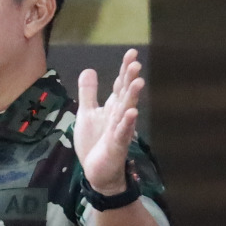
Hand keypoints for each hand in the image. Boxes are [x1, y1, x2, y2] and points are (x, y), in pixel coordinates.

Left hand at [73, 48, 143, 194]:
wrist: (97, 172)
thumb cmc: (94, 142)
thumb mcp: (87, 113)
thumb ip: (88, 93)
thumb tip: (89, 69)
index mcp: (112, 107)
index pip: (120, 85)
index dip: (125, 70)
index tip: (132, 53)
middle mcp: (118, 116)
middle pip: (125, 94)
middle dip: (130, 79)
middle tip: (136, 63)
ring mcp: (119, 131)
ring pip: (126, 111)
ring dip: (132, 97)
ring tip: (138, 82)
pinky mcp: (117, 145)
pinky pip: (122, 133)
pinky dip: (127, 124)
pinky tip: (132, 113)